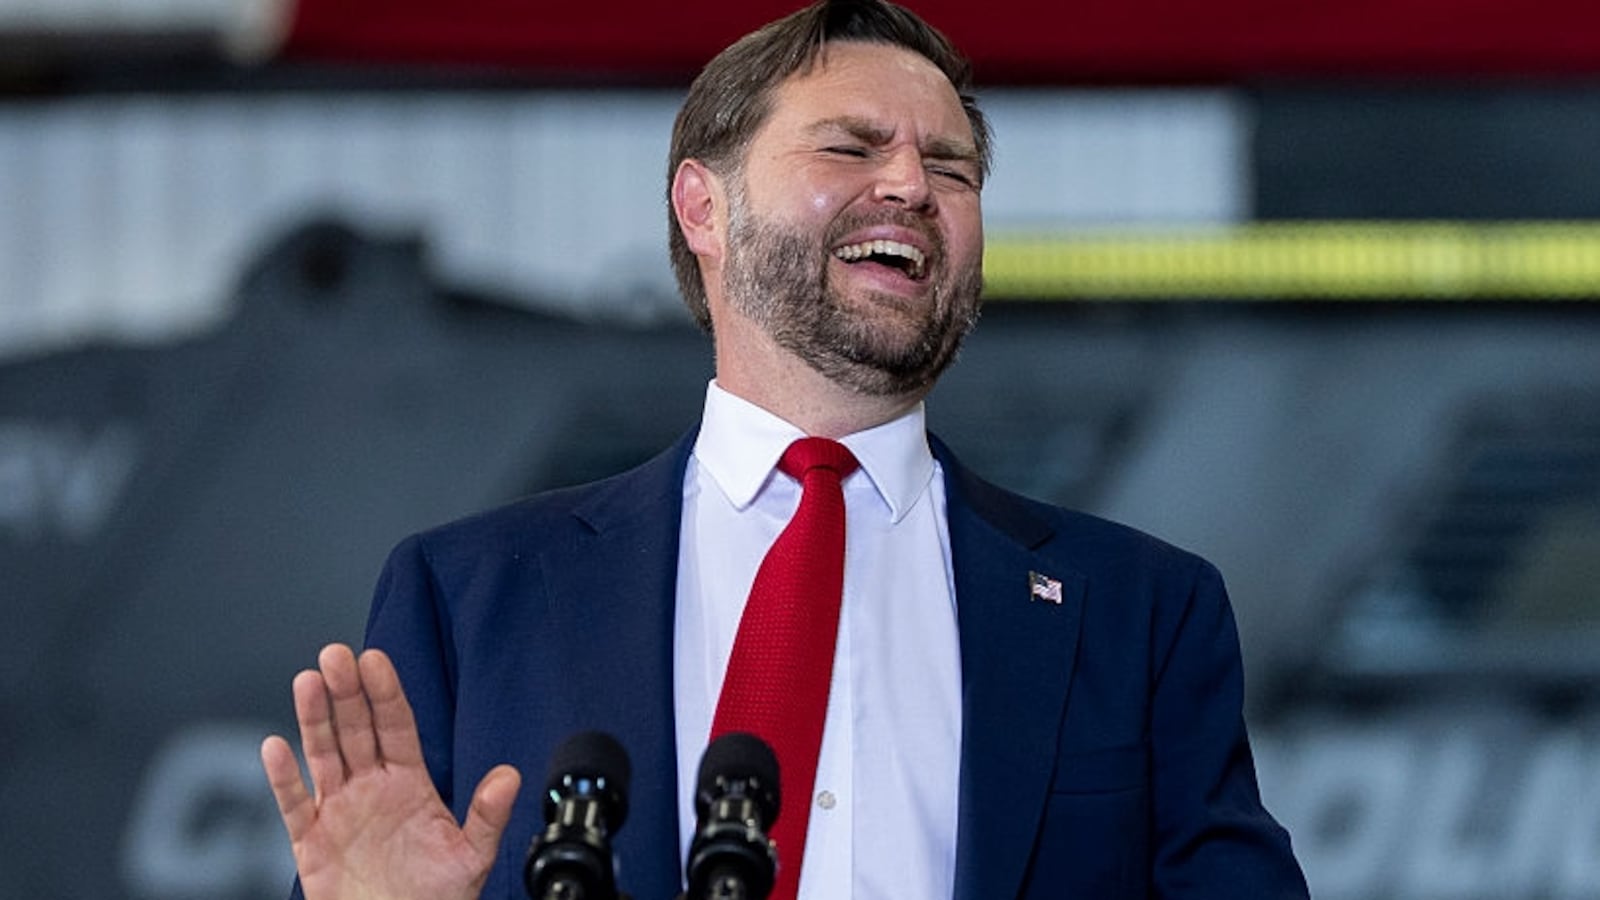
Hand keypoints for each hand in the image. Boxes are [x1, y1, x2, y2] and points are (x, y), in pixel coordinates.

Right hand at [261, 644, 521, 899]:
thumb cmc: (435, 897)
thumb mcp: (471, 856)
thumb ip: (487, 815)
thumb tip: (510, 777)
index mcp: (409, 784)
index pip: (397, 726)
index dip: (385, 693)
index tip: (375, 660)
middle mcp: (372, 788)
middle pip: (356, 730)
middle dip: (346, 691)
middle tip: (336, 655)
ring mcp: (340, 810)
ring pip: (323, 754)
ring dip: (314, 719)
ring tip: (308, 682)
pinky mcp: (311, 841)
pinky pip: (294, 804)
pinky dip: (283, 777)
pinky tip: (276, 747)